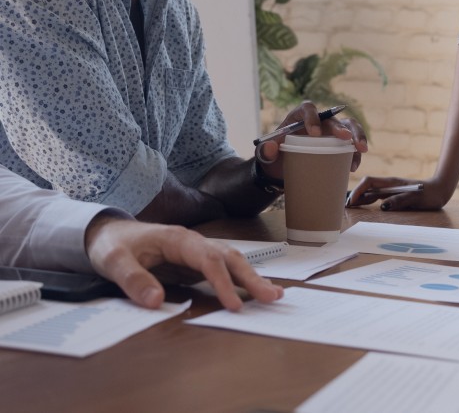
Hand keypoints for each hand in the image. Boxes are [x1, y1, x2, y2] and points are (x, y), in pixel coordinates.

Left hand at [84, 214, 283, 310]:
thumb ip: (133, 280)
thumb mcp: (114, 262)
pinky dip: (239, 279)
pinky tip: (252, 291)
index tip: (234, 305)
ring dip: (251, 277)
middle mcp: (193, 242)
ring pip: (230, 261)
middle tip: (272, 296)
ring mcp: (195, 251)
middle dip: (251, 277)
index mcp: (178, 239)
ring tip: (273, 294)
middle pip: (229, 257)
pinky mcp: (193, 262)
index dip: (223, 282)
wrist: (107, 233)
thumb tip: (156, 302)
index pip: (208, 259)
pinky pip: (222, 269)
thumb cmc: (112, 245)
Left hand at [255, 101, 367, 180]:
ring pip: (348, 126)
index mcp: (299, 116)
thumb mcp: (265, 154)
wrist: (282, 168)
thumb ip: (265, 151)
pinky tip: (353, 166)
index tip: (314, 134)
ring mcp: (330, 132)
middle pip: (333, 118)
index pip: (308, 108)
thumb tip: (271, 148)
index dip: (313, 117)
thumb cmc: (274, 156)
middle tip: (347, 139)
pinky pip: (351, 145)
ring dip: (357, 135)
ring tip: (362, 149)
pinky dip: (355, 154)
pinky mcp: (338, 145)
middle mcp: (318, 121)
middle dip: (342, 127)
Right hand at [347, 176, 448, 210]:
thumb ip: (400, 200)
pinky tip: (364, 206)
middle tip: (344, 206)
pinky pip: (377, 196)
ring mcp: (391, 189)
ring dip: (360, 198)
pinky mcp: (395, 194)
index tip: (352, 202)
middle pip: (367, 187)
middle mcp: (389, 185)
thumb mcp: (415, 199)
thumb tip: (382, 206)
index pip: (369, 182)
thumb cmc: (430, 194)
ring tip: (350, 207)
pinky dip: (368, 200)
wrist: (440, 190)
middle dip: (355, 195)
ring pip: (371, 192)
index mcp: (392, 183)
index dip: (359, 190)